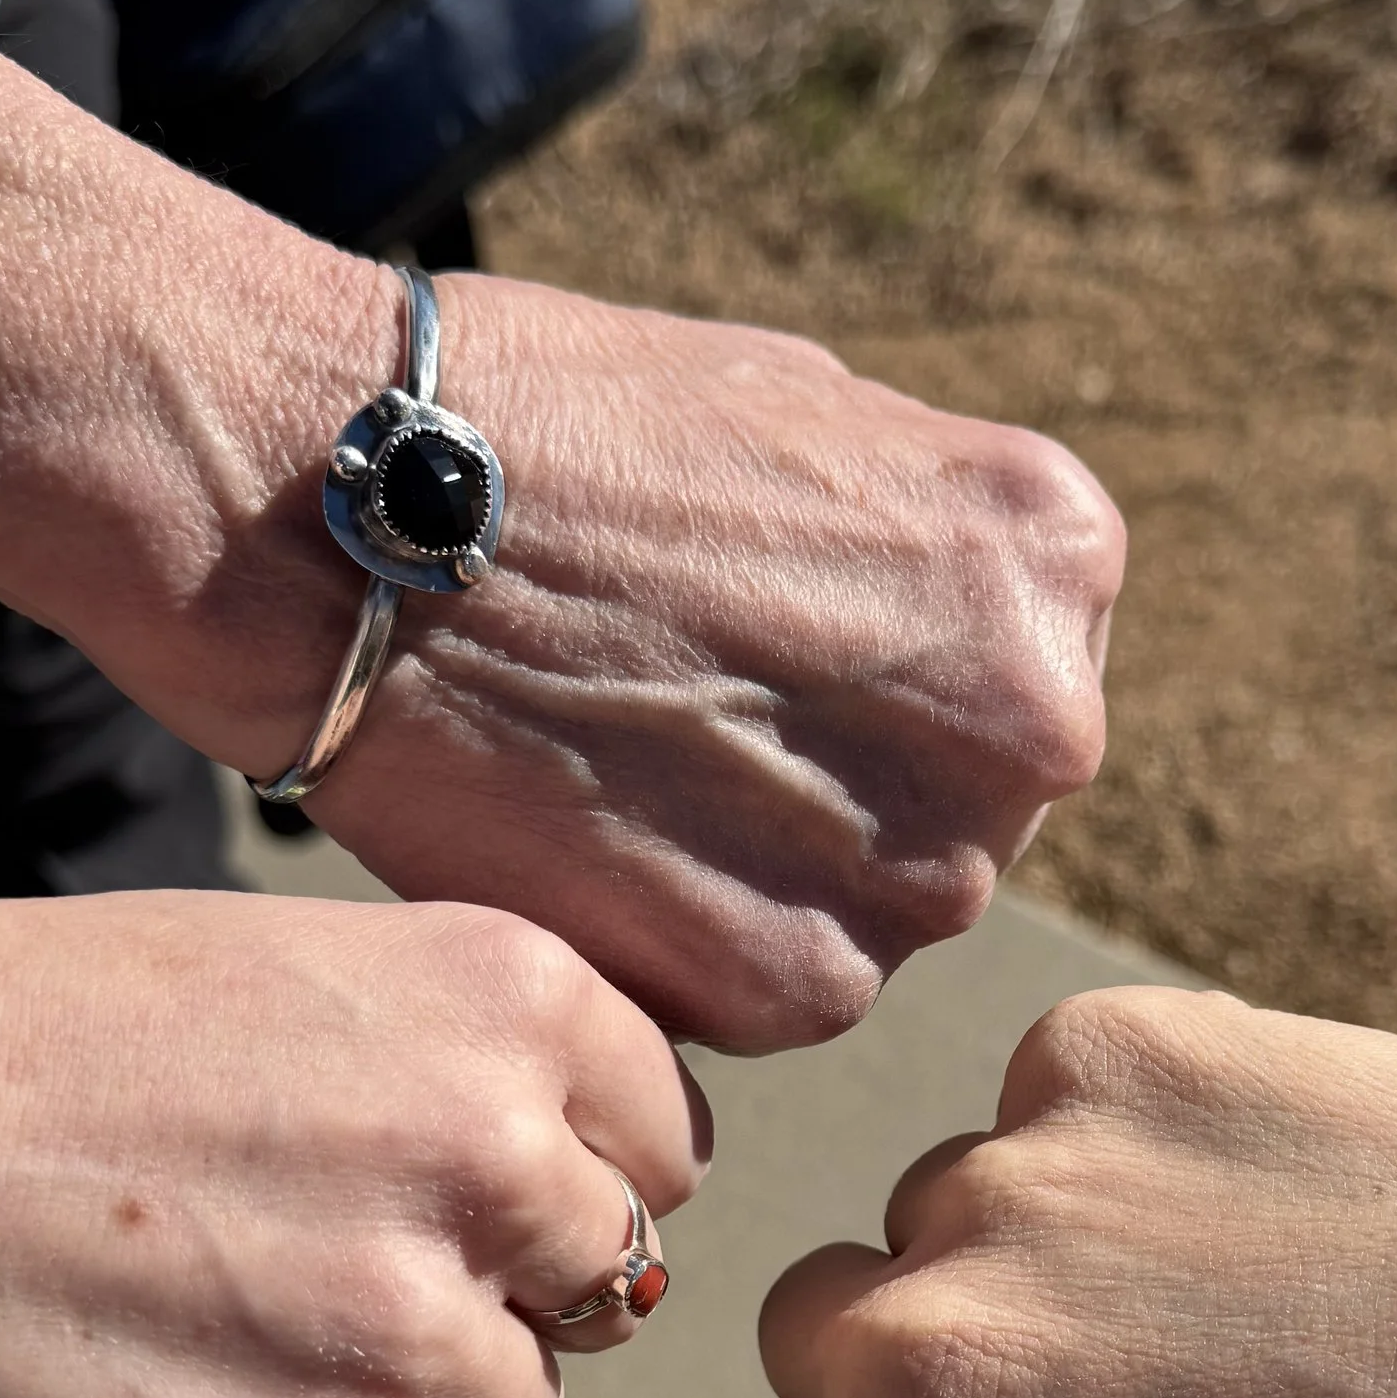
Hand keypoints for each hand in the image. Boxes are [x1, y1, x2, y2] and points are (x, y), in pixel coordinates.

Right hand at [0, 0, 1117, 1058]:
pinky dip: (686, 947)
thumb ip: (911, 540)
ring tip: (617, 778)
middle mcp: (1033, 720)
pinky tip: (590, 846)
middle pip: (958, 809)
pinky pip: (773, 992)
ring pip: (870, 913)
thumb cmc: (538, 427)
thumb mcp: (798, 405)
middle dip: (835, 792)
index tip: (756, 662)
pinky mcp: (800, 982)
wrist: (344, 517)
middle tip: (674, 734)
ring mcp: (928, 865)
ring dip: (760, 879)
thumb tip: (937, 630)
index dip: (870, 685)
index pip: (1004, 680)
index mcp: (1052, 556)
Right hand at [0, 882, 705, 1397]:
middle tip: (316, 1272)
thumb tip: (587, 1189)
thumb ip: (465, 1064)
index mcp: (505, 1001)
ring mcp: (415, 1341)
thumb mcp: (292, 970)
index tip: (467, 1197)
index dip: (566, 1182)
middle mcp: (497, 1162)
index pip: (662, 1143)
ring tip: (217, 1332)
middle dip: (491, 1295)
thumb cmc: (26, 1042)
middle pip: (604, 1288)